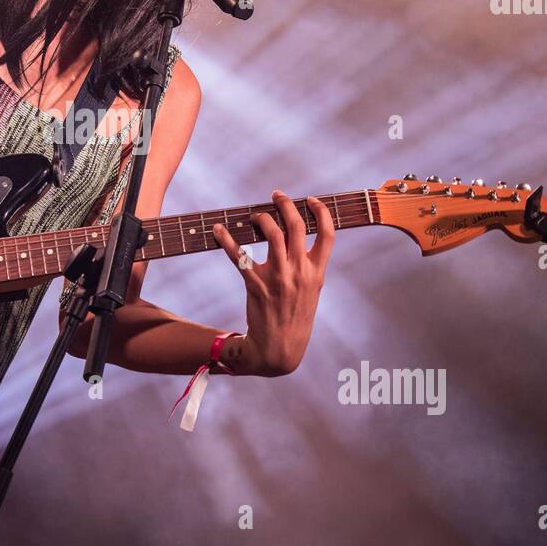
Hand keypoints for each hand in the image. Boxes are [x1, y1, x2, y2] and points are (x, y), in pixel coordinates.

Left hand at [211, 189, 333, 376]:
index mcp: (317, 273)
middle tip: (276, 196)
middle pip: (296, 227)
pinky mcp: (256, 286)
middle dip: (285, 205)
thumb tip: (299, 240)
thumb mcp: (311, 292)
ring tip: (254, 216)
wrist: (279, 350)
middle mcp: (300, 273)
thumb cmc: (295, 317)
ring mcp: (279, 279)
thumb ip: (309, 267)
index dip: (321, 212)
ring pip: (272, 235)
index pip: (328, 235)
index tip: (310, 199)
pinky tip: (218, 230)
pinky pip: (239, 256)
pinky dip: (226, 240)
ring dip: (261, 218)